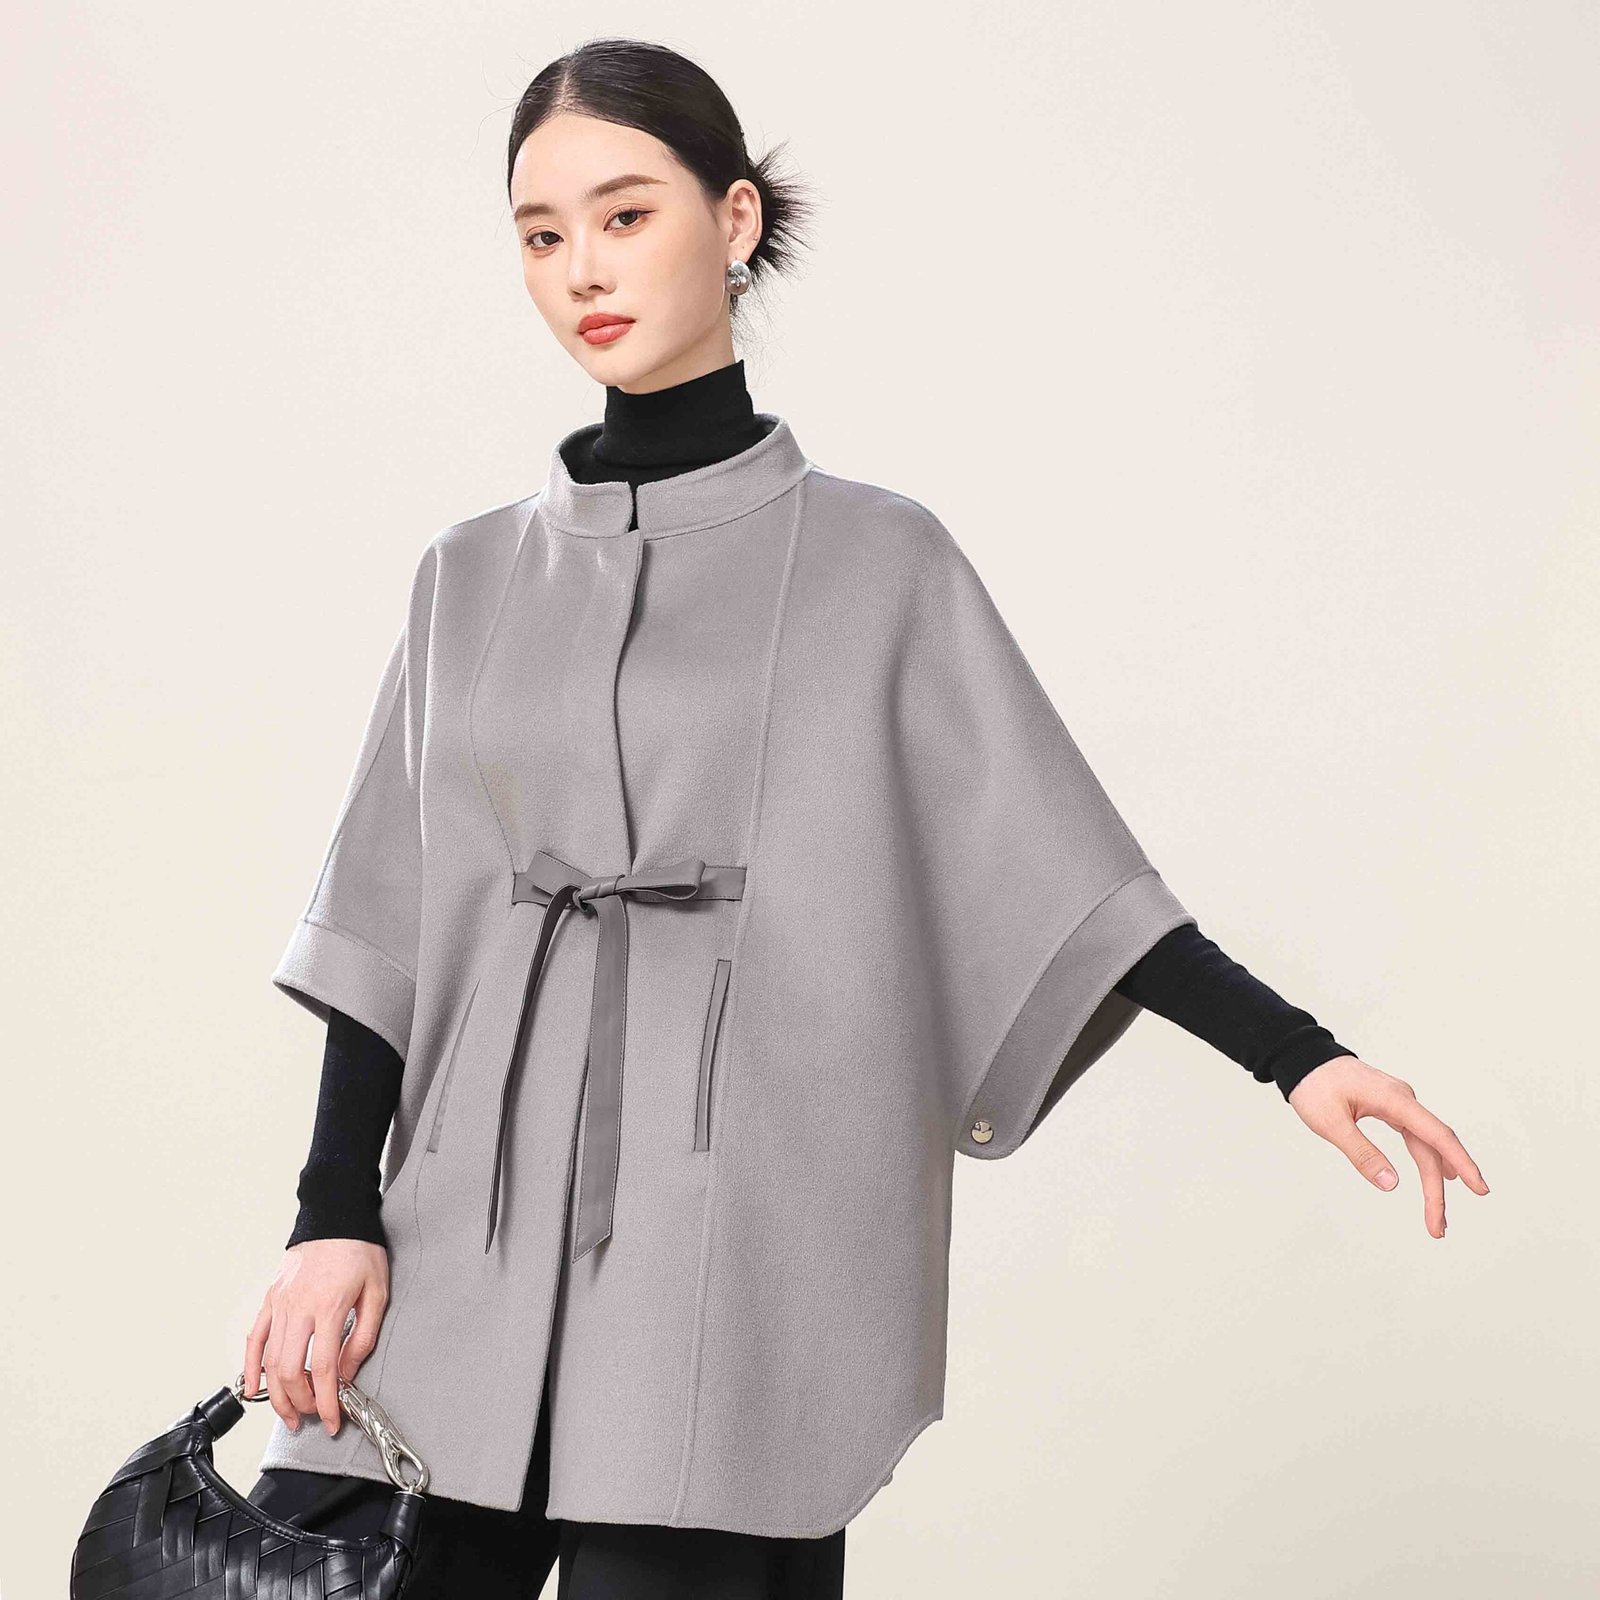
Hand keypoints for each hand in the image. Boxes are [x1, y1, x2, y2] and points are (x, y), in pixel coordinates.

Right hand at [240, 1239, 389, 1436]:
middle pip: (290, 1370)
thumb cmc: (360, 1251)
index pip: (323, 1367)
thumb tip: (347, 1374)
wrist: (336, 1216)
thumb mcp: (377, 1292)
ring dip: (277, 1394)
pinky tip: (254, 1389)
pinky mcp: (270, 1299)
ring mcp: (280, 1303)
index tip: (334, 1420)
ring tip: (290, 1414)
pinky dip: (250, 1367)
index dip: (327, 1401)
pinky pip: (255, 1338)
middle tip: (314, 1417)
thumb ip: (363, 1336)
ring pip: (269, 1361)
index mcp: (330, 1306)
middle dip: (301, 1403)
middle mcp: (300, 1307)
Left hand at [1286, 1055, 1488, 1236]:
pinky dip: (1426, 1159)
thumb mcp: (1330, 1123)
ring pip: (1425, 1144)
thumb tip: (1391, 1184)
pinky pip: (1417, 1136)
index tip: (1480, 1189)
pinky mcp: (1391, 1106)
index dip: (1462, 1163)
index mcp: (1394, 1100)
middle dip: (1437, 1190)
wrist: (1304, 1058)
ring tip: (1437, 1215)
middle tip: (1438, 1228)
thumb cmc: (1313, 1086)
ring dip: (1433, 1179)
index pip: (1437, 1135)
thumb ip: (1361, 1152)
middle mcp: (1403, 1100)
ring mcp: (1399, 1102)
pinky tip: (1438, 1175)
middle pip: (1432, 1148)